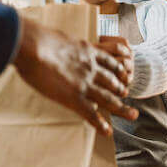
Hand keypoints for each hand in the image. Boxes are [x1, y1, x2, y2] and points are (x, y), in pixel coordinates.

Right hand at [12, 18, 138, 136]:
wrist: (34, 46)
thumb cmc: (37, 38)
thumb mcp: (57, 35)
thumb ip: (61, 43)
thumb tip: (52, 42)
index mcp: (87, 51)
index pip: (107, 61)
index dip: (117, 68)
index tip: (122, 73)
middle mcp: (91, 68)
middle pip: (112, 80)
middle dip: (121, 88)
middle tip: (127, 93)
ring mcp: (85, 84)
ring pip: (109, 98)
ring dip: (122, 108)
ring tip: (132, 114)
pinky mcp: (74, 98)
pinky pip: (91, 114)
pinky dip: (100, 124)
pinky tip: (108, 131)